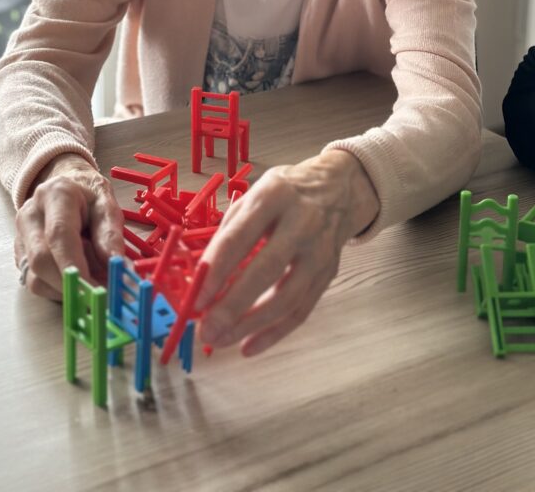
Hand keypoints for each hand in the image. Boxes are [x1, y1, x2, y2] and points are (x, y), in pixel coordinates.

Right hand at [14, 153, 123, 299]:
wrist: (66, 184)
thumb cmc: (88, 196)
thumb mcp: (107, 205)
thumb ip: (111, 234)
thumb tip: (116, 266)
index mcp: (55, 195)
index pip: (59, 234)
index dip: (75, 265)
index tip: (95, 289)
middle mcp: (30, 214)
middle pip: (41, 259)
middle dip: (71, 282)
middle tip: (100, 293)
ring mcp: (20, 235)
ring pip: (35, 275)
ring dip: (66, 287)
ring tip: (92, 278)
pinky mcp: (19, 254)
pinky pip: (34, 281)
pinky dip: (58, 288)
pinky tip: (76, 277)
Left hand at [195, 149, 378, 355]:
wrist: (338, 189)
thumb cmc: (285, 193)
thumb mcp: (254, 195)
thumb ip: (229, 232)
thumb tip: (200, 278)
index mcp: (273, 196)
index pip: (239, 238)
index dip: (215, 272)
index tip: (195, 300)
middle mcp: (301, 222)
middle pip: (266, 270)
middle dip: (233, 306)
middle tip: (207, 330)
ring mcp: (319, 250)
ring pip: (287, 297)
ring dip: (251, 325)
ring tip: (221, 340)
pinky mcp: (329, 273)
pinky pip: (302, 310)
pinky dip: (274, 333)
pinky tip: (249, 346)